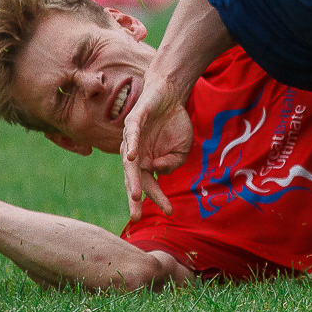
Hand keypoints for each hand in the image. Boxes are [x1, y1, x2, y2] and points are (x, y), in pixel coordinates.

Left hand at [119, 68, 195, 216]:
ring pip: (129, 161)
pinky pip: (131, 134)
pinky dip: (131, 144)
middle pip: (132, 179)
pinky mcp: (133, 120)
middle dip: (134, 198)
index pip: (149, 184)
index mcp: (146, 163)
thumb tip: (160, 170)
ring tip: (136, 194)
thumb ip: (173, 163)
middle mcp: (135, 153)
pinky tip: (133, 157)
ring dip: (132, 178)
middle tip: (136, 217)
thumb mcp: (181, 149)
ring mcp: (132, 138)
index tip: (169, 212)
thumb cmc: (174, 123)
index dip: (158, 198)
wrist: (171, 95)